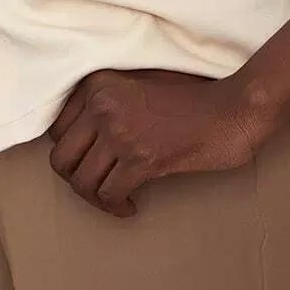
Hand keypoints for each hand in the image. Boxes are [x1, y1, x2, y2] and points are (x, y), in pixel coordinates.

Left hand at [44, 66, 272, 215]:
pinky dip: (115, 207)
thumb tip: (82, 136)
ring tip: (115, 198)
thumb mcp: (140, 84)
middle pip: (61, 158)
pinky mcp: (141, 158)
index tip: (90, 162)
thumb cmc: (194, 97)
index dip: (72, 153)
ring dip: (96, 198)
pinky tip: (130, 205)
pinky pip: (108, 194)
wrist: (233, 108)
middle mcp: (102, 103)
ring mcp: (120, 130)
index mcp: (98, 83)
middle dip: (77, 179)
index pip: (56, 128)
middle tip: (99, 185)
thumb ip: (107, 100)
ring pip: (81, 181)